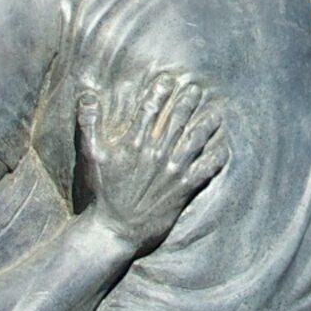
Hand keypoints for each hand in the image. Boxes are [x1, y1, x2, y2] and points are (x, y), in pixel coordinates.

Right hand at [74, 69, 226, 250]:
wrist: (113, 231)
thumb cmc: (99, 194)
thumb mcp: (89, 156)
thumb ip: (89, 123)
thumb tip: (87, 94)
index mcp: (135, 142)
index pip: (151, 107)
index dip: (160, 90)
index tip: (168, 79)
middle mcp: (157, 153)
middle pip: (178, 118)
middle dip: (188, 101)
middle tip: (196, 89)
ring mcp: (173, 171)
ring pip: (196, 139)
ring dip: (208, 123)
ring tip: (217, 113)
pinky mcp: (183, 189)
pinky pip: (206, 169)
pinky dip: (217, 157)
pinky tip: (224, 148)